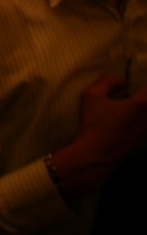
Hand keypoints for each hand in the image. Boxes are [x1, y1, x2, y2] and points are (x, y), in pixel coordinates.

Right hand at [54, 75, 146, 199]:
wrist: (96, 153)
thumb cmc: (94, 124)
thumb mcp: (92, 95)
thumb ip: (107, 81)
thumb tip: (121, 82)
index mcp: (141, 103)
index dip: (143, 86)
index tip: (132, 86)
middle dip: (145, 98)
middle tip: (136, 98)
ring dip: (145, 110)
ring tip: (135, 109)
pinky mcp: (146, 140)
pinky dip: (143, 122)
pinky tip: (134, 121)